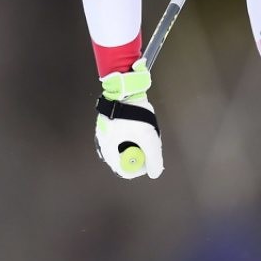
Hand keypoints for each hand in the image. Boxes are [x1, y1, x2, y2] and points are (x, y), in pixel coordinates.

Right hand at [94, 58, 163, 178]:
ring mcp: (108, 134)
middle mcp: (105, 144)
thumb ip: (154, 157)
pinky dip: (135, 133)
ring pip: (128, 147)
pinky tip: (140, 124)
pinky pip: (126, 137)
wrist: (125, 88)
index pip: (124, 170)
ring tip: (145, 129)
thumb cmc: (133, 113)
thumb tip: (155, 172)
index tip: (150, 159)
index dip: (140, 168)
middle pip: (126, 159)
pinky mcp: (113, 125)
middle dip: (141, 153)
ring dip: (139, 142)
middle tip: (149, 142)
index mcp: (108, 150)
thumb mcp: (148, 137)